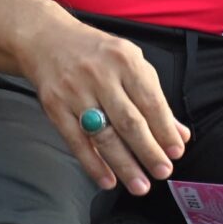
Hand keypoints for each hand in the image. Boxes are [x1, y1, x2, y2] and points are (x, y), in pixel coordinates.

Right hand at [17, 17, 186, 194]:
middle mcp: (99, 75)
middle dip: (148, 151)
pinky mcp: (53, 104)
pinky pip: (75, 139)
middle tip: (162, 172)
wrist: (43, 38)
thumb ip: (153, 97)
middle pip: (129, 121)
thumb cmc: (93, 52)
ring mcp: (73, 90)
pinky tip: (106, 179)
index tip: (176, 152)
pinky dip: (92, 162)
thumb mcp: (129, 63)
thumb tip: (179, 134)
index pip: (151, 102)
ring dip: (123, 164)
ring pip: (103, 134)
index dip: (165, 130)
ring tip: (139, 185)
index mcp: (124, 61)